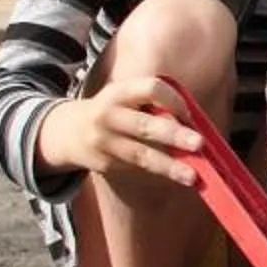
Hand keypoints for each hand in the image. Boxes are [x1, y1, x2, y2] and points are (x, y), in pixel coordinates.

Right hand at [36, 76, 202, 185]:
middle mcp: (109, 115)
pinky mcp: (104, 163)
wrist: (67, 132)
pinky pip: (136, 168)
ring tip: (193, 176)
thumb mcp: (124, 97)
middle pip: (145, 125)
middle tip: (199, 143)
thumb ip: (152, 104)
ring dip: (169, 166)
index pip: (150, 88)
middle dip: (174, 135)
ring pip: (141, 155)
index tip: (190, 113)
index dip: (173, 99)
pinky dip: (158, 173)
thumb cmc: (112, 111)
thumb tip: (194, 122)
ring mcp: (105, 141)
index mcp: (119, 92)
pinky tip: (176, 177)